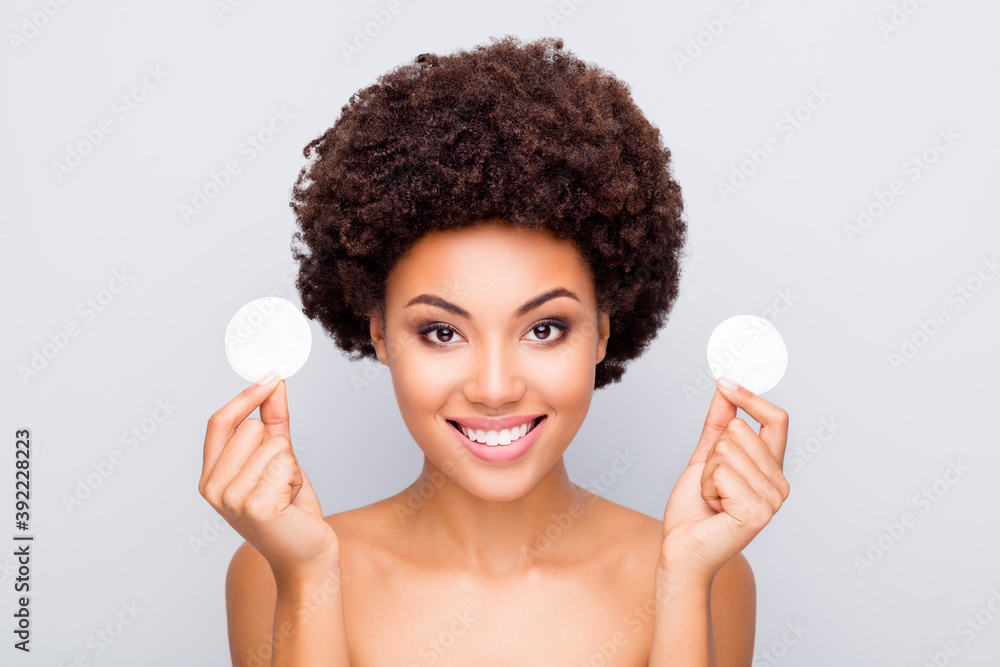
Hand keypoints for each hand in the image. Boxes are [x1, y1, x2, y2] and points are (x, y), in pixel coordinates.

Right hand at [198, 374, 338, 583]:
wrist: (307, 556)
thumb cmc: (292, 511)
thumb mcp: (279, 459)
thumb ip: (272, 421)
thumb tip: (273, 383)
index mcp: (210, 477)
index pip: (219, 422)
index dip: (245, 396)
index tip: (271, 376)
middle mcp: (212, 489)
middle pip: (252, 427)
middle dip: (279, 447)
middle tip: (282, 481)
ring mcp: (231, 500)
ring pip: (274, 444)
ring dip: (291, 466)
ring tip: (286, 494)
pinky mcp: (255, 507)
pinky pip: (286, 463)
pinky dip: (296, 479)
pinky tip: (291, 504)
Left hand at [660, 378, 789, 579]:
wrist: (681, 549)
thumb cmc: (694, 510)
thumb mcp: (705, 458)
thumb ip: (718, 424)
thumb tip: (725, 388)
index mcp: (771, 470)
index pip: (776, 420)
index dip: (751, 398)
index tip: (726, 381)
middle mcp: (779, 484)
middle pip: (739, 430)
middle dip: (712, 454)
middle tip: (711, 485)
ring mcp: (772, 499)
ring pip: (727, 449)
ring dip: (707, 473)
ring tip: (712, 498)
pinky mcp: (757, 511)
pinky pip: (721, 471)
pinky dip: (707, 486)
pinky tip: (713, 508)